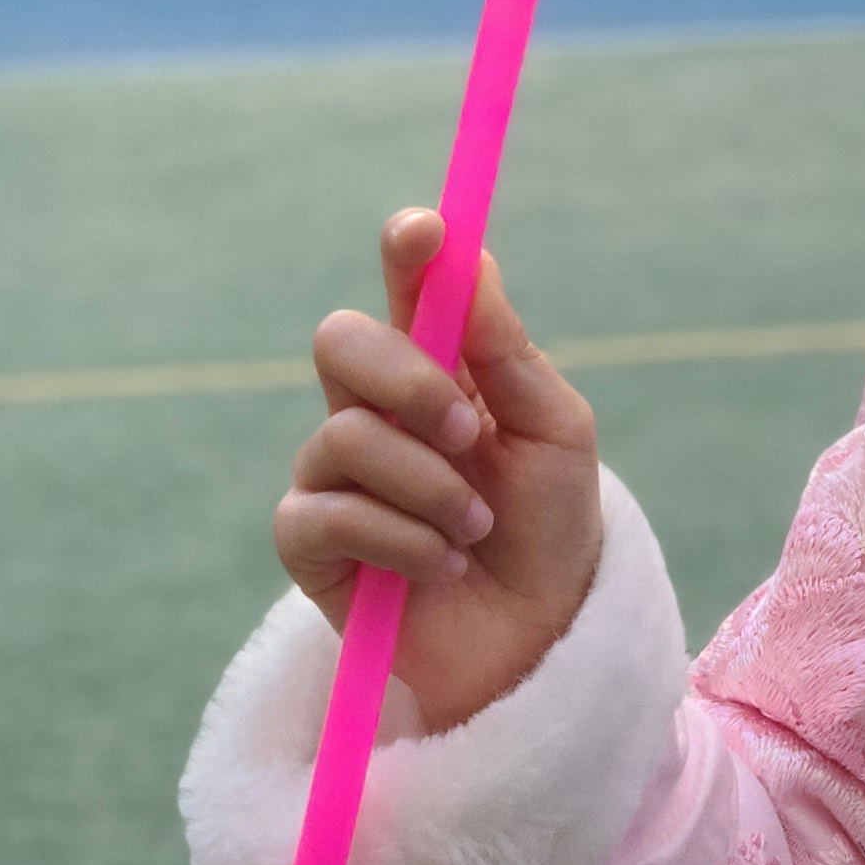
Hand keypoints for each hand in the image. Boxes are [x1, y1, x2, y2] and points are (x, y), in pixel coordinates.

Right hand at [273, 208, 605, 735]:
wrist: (537, 633)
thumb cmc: (550, 525)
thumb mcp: (555, 433)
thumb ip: (507, 352)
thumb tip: (469, 260)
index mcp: (439, 367)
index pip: (407, 289)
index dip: (406, 251)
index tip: (424, 231)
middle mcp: (375, 407)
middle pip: (340, 342)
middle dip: (407, 381)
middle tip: (469, 430)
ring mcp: (334, 472)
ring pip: (344, 435)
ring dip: (429, 487)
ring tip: (474, 530)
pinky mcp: (309, 542)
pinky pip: (327, 513)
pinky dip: (401, 541)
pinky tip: (439, 568)